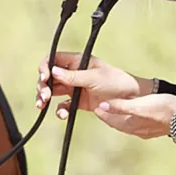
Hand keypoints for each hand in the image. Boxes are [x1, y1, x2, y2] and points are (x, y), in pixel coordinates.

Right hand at [36, 51, 153, 118]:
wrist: (133, 100)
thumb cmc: (118, 82)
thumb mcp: (95, 78)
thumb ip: (73, 77)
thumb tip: (53, 71)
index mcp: (78, 61)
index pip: (54, 59)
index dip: (45, 67)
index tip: (44, 78)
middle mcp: (75, 73)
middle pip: (50, 76)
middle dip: (43, 85)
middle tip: (44, 96)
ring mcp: (77, 88)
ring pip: (53, 91)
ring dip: (45, 97)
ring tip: (42, 105)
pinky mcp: (80, 102)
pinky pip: (64, 105)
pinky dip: (60, 110)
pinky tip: (62, 115)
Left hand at [94, 94, 175, 138]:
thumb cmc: (162, 109)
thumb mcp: (138, 105)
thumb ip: (120, 106)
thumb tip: (101, 106)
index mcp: (130, 125)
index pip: (110, 120)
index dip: (102, 113)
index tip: (95, 106)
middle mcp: (136, 130)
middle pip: (118, 123)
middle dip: (110, 115)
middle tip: (102, 107)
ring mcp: (146, 130)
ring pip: (128, 124)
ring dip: (121, 117)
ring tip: (117, 109)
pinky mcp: (154, 127)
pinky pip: (138, 123)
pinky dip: (132, 117)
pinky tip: (136, 114)